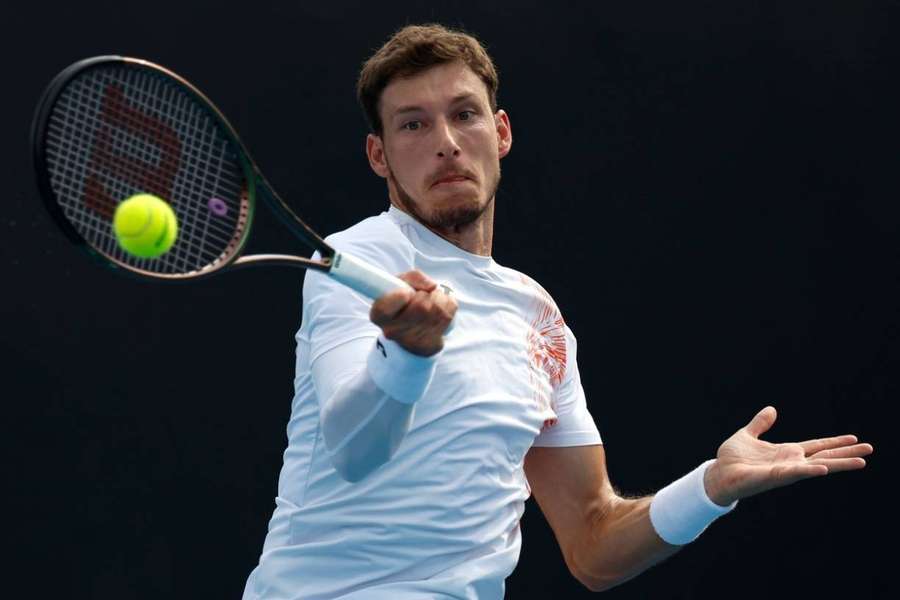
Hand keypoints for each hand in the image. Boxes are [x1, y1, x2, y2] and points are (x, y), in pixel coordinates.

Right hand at [369, 270, 456, 356]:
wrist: (413, 331)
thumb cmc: (405, 302)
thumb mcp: (401, 284)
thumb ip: (413, 277)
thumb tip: (432, 286)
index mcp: (379, 315)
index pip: (386, 307)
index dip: (400, 296)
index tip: (407, 292)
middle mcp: (393, 331)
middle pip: (420, 306)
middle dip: (425, 295)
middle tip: (421, 296)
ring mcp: (413, 341)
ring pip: (437, 309)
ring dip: (439, 298)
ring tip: (433, 299)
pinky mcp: (431, 345)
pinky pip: (448, 316)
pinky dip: (448, 306)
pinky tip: (441, 308)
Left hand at [703, 406, 873, 505]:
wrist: (718, 474)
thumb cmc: (732, 459)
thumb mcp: (747, 435)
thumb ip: (760, 424)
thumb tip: (771, 409)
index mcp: (786, 452)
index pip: (816, 446)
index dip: (834, 442)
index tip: (854, 438)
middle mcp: (790, 462)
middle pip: (824, 457)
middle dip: (846, 454)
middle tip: (870, 450)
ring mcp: (785, 471)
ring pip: (817, 467)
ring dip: (838, 464)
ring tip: (861, 462)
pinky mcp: (773, 476)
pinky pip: (794, 473)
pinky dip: (809, 471)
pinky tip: (824, 469)